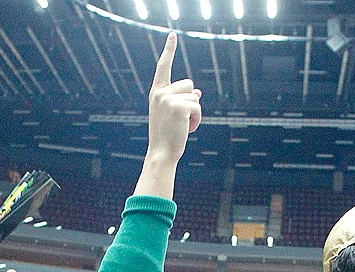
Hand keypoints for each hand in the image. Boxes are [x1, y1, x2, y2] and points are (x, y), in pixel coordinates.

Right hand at [146, 33, 201, 165]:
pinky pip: (198, 106)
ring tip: (183, 126)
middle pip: (189, 84)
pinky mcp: (178, 106)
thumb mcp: (174, 115)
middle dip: (191, 101)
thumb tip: (198, 91)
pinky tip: (187, 129)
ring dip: (195, 112)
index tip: (173, 35)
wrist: (162, 153)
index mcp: (156, 93)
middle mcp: (160, 93)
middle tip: (180, 121)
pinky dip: (197, 120)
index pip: (164, 67)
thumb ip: (183, 100)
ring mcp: (168, 99)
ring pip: (195, 96)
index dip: (169, 50)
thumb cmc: (168, 136)